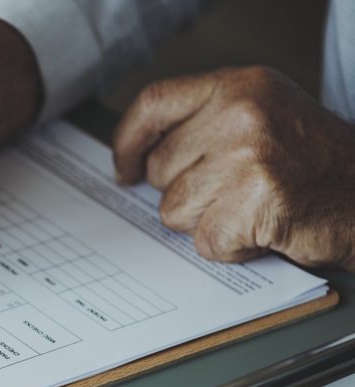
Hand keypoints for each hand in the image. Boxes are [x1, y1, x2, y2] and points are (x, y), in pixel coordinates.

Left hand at [113, 66, 354, 268]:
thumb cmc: (314, 165)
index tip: (125, 168)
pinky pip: (205, 240)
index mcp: (239, 86)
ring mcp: (247, 156)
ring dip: (207, 222)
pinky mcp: (253, 201)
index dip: (128, 141)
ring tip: (251, 208)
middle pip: (161, 168)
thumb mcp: (262, 118)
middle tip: (233, 193)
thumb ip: (204, 127)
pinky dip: (230, 247)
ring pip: (175, 209)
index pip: (154, 104)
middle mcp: (241, 114)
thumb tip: (139, 160)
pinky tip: (263, 229)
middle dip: (186, 193)